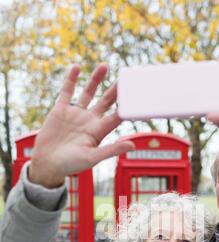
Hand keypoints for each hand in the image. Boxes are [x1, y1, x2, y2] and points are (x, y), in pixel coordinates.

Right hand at [29, 64, 134, 187]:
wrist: (47, 164)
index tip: (137, 94)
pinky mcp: (61, 110)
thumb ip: (111, 150)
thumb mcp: (92, 158)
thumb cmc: (70, 165)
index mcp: (99, 131)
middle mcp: (90, 120)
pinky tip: (77, 67)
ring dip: (96, 79)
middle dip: (116, 89)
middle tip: (126, 77)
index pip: (117, 115)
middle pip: (106, 101)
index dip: (127, 105)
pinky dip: (71, 79)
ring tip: (105, 66)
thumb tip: (132, 146)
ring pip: (89, 92)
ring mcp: (76, 114)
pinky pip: (67, 91)